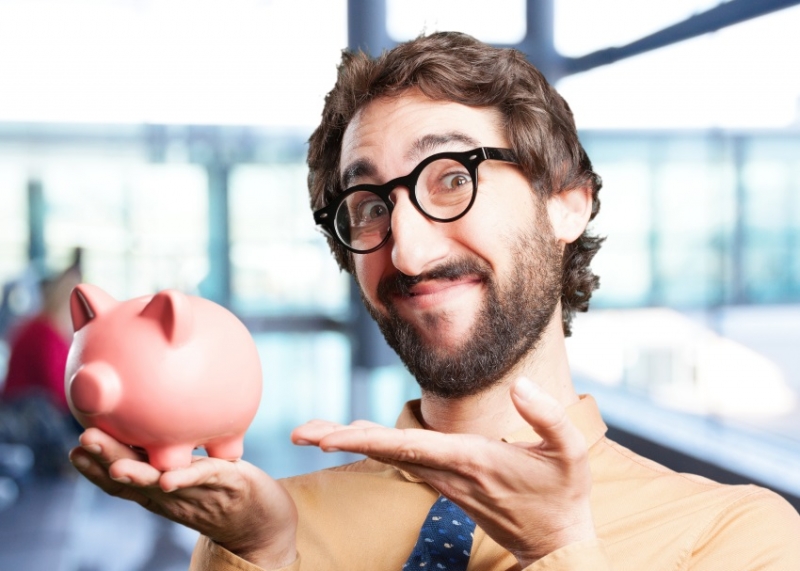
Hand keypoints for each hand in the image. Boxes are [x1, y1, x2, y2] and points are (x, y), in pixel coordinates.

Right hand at [69, 428, 296, 568]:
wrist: (262, 520)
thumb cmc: (223, 488)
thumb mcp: (189, 466)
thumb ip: (164, 449)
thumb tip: (145, 415)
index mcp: (159, 489)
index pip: (122, 481)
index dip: (96, 469)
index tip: (73, 451)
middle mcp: (172, 495)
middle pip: (135, 481)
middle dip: (106, 463)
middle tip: (82, 443)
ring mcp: (199, 493)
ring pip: (162, 484)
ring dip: (138, 475)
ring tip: (116, 465)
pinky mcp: (229, 485)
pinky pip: (205, 481)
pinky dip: (185, 479)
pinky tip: (168, 479)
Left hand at [291, 378, 594, 565]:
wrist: (555, 542)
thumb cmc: (564, 495)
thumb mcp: (571, 454)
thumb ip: (549, 417)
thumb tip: (518, 385)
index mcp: (470, 460)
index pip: (408, 447)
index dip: (365, 440)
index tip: (328, 437)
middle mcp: (448, 471)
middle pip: (384, 452)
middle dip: (340, 440)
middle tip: (297, 432)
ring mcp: (444, 479)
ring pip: (389, 456)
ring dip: (350, 442)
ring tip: (311, 430)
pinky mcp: (447, 481)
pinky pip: (402, 460)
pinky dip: (373, 445)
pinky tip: (354, 434)